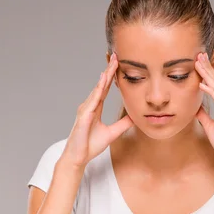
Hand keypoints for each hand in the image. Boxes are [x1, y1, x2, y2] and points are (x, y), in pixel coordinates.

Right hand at [61, 53, 132, 168]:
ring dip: (105, 76)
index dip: (112, 76)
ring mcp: (86, 109)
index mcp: (96, 108)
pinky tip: (104, 80)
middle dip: (109, 70)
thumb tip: (135, 116)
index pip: (105, 88)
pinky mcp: (84, 116)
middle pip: (101, 84)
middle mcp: (90, 106)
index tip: (118, 64)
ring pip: (98, 89)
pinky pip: (93, 100)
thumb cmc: (90, 145)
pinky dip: (99, 89)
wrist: (79, 158)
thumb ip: (123, 124)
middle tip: (116, 55)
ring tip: (112, 63)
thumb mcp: (112, 133)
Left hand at [194, 52, 213, 168]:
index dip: (207, 74)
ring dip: (207, 74)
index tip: (199, 63)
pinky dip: (209, 91)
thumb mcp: (211, 127)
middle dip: (207, 68)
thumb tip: (195, 107)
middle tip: (199, 54)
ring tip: (198, 62)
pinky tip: (201, 84)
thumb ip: (204, 116)